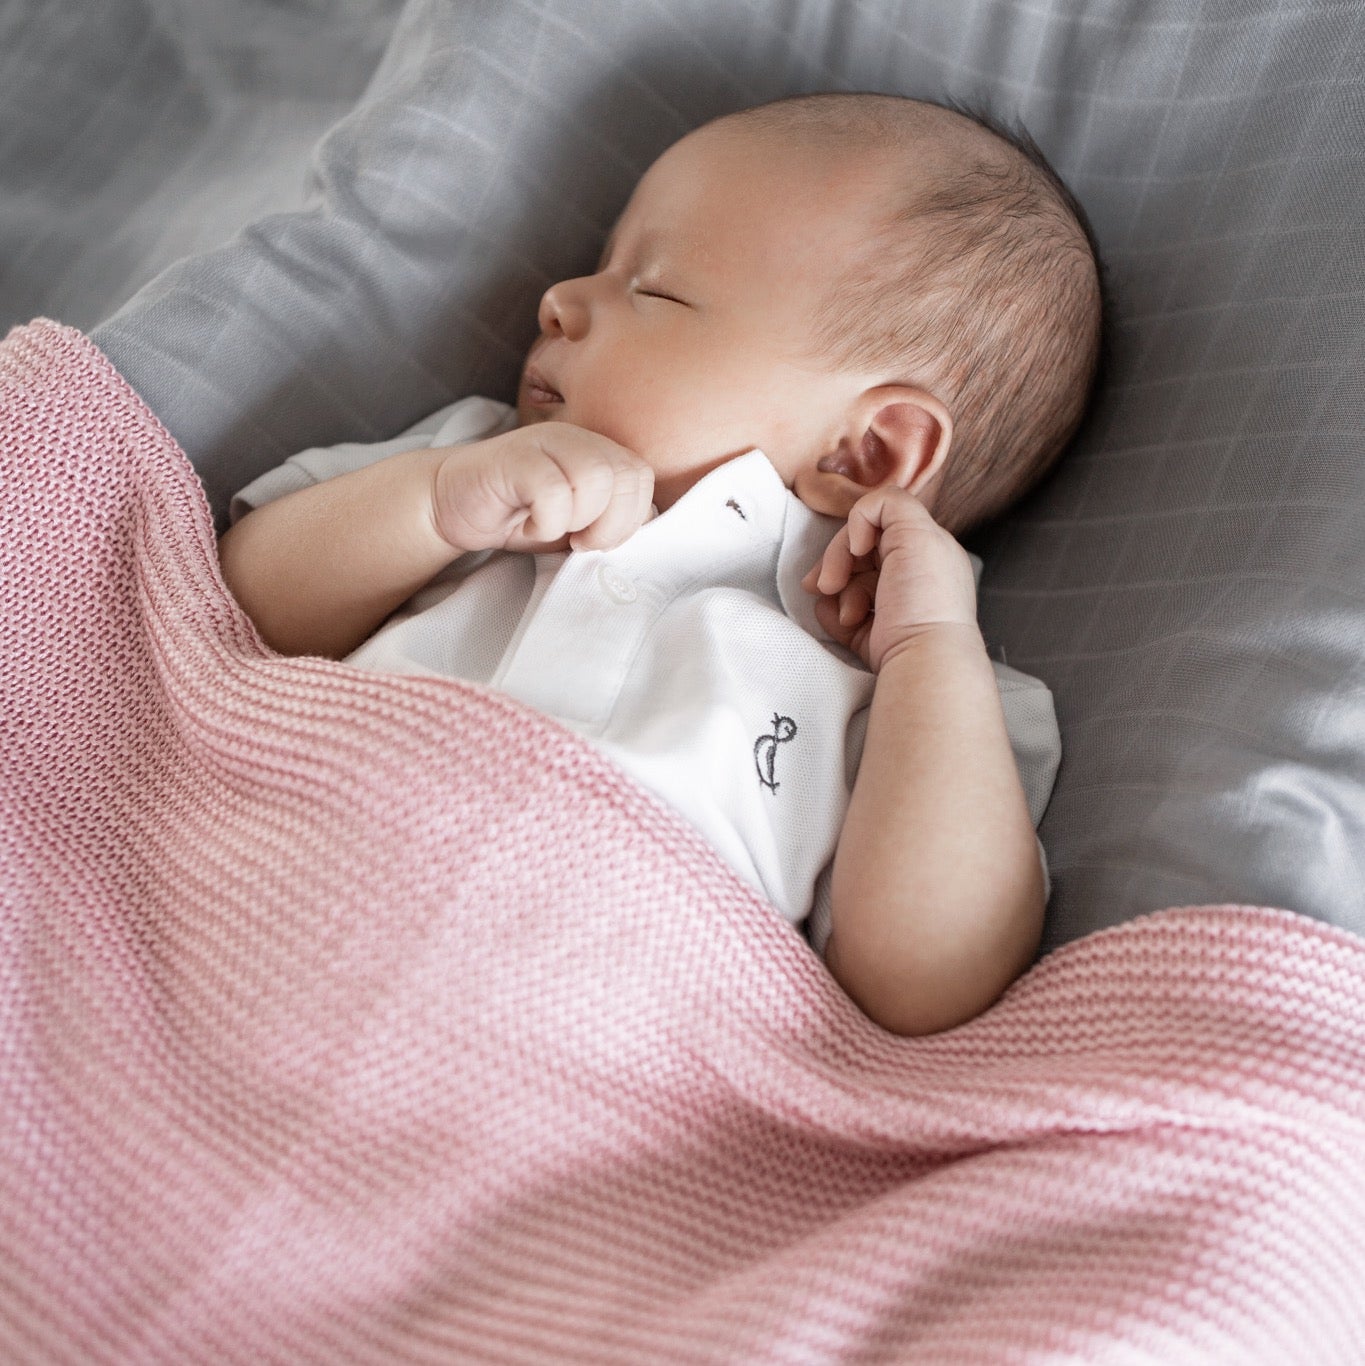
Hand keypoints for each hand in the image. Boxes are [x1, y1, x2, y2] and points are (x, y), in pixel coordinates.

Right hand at [431, 423, 654, 553]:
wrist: (453, 505)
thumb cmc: (520, 516)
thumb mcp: (577, 524)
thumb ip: (612, 521)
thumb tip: (649, 529)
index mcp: (598, 450)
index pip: (642, 477)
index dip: (630, 518)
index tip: (598, 538)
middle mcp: (576, 438)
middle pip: (624, 475)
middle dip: (609, 524)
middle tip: (578, 541)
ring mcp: (545, 442)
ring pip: (594, 479)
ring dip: (576, 520)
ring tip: (549, 528)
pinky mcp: (515, 457)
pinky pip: (552, 491)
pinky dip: (544, 523)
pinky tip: (527, 524)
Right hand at [801, 487, 977, 671]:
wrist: (922, 658)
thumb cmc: (925, 598)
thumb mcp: (918, 531)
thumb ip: (889, 503)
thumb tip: (860, 521)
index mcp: (925, 547)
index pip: (877, 524)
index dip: (856, 530)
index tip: (858, 547)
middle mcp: (908, 574)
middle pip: (854, 552)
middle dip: (836, 564)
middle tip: (827, 583)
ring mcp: (888, 605)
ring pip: (843, 581)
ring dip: (838, 593)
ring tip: (851, 615)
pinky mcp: (870, 633)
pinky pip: (836, 612)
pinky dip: (832, 615)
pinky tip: (845, 624)